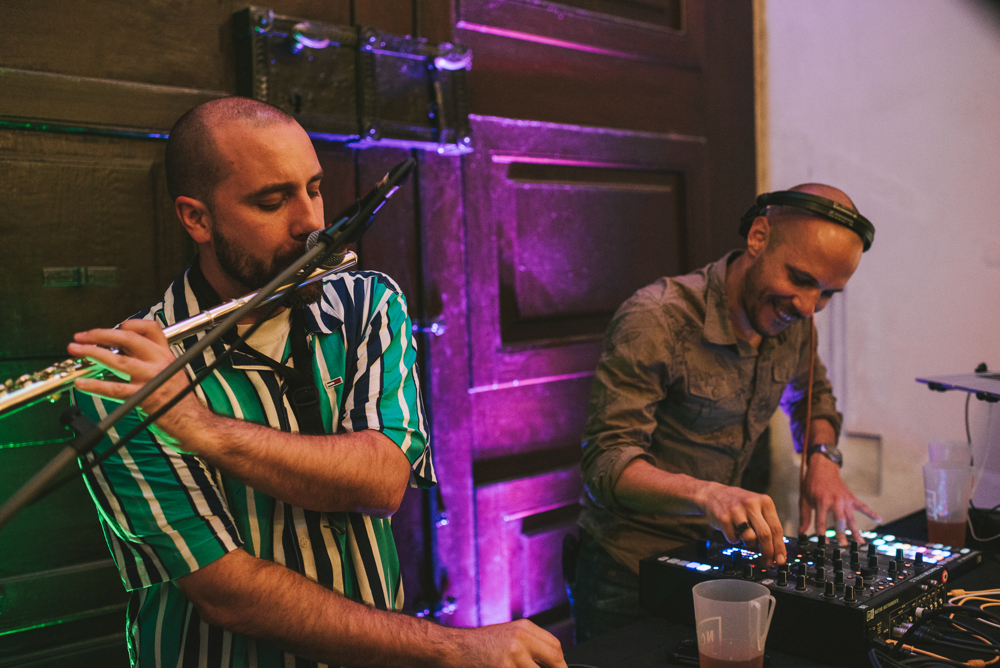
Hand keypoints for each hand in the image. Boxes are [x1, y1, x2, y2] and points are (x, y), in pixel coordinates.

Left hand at [68, 320, 208, 443]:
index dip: (129, 324)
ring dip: (92, 353)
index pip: (150, 328)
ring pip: (118, 360)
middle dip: (100, 335)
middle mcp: (160, 362)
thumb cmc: (178, 400)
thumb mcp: (170, 371)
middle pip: (128, 339)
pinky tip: (82, 382)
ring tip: (76, 350)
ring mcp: (151, 379)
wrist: (192, 422)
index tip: (112, 328)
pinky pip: (115, 389)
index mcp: (166, 354)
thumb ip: (150, 360)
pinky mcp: (143, 397)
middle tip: (81, 336)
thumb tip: (121, 351)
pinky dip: (95, 385)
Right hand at [448, 619, 566, 667]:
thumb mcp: (508, 636)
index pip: (556, 647)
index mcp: (524, 628)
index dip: (560, 664)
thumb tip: (553, 663)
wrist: (452, 648)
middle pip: (555, 661)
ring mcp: (513, 656)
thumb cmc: (479, 645)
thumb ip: (530, 646)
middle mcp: (521, 639)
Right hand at [696, 482, 785, 566]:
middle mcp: (751, 504)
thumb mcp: (757, 507)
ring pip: (750, 538)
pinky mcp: (723, 517)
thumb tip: (776, 550)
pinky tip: (734, 532)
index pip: (776, 528)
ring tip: (747, 540)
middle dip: (768, 552)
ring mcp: (736, 510)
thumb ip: (767, 524)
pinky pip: (733, 539)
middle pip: (765, 535)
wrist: (713, 494)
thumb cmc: (738, 504)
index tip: (780, 559)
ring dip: (750, 545)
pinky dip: (735, 540)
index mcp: (764, 501)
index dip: (779, 547)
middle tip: (768, 562)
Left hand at [799, 454, 880, 545]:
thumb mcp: (804, 500)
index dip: (821, 534)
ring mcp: (844, 500)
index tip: (823, 544)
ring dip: (855, 530)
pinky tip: (879, 519)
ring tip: (860, 543)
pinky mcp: (851, 498)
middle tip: (843, 545)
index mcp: (821, 501)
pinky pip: (862, 506)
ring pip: (851, 517)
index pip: (821, 521)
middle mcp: (835, 501)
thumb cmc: (812, 485)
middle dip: (841, 533)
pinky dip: (871, 512)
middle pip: (839, 520)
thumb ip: (804, 517)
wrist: (822, 469)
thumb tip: (801, 533)